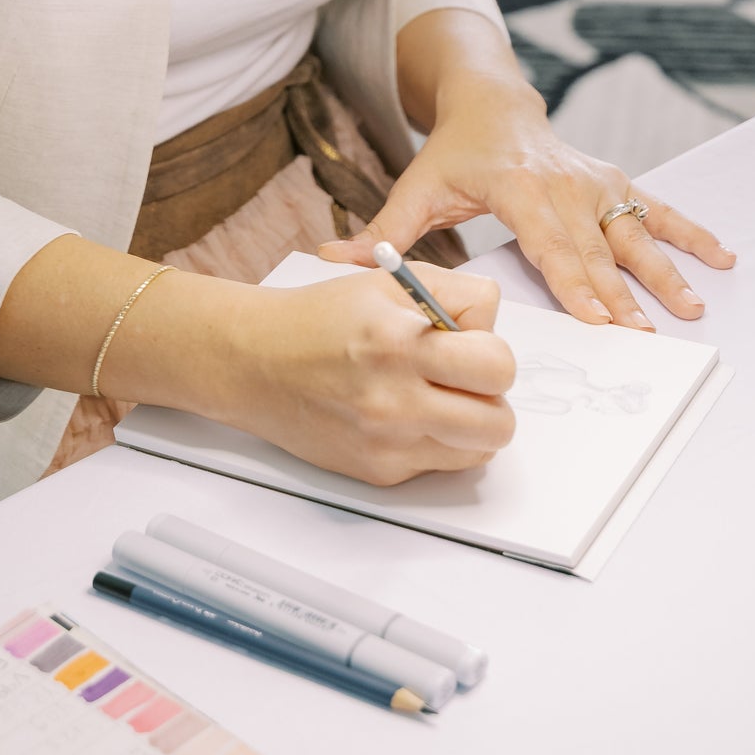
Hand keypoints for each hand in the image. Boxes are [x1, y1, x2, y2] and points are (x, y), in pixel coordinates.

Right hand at [228, 265, 515, 485]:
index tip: (471, 343)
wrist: (255, 361)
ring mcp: (388, 444)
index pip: (496, 365)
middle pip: (499, 424)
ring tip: (437, 396)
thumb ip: (453, 294)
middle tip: (464, 377)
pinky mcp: (379, 473)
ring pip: (478, 452)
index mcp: (400, 343)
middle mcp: (395, 400)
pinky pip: (440, 464)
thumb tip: (492, 325)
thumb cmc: (319, 318)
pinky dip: (435, 441)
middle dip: (491, 397)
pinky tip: (405, 413)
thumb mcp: (388, 281)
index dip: (492, 351)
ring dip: (469, 424)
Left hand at [320, 86, 735, 330]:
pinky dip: (690, 233)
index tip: (598, 321)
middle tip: (647, 338)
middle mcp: (564, 186)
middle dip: (622, 298)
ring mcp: (595, 183)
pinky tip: (722, 259)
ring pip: (633, 235)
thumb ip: (382, 231)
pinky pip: (656, 211)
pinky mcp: (613, 183)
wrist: (492, 102)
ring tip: (691, 308)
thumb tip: (330, 262)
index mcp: (519, 190)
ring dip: (664, 273)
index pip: (549, 245)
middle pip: (596, 252)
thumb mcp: (416, 187)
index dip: (574, 283)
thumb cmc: (453, 153)